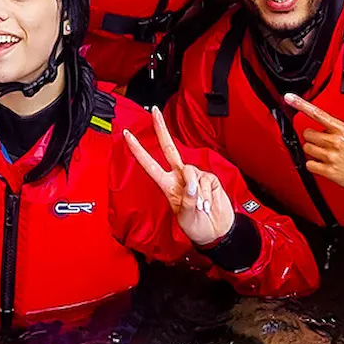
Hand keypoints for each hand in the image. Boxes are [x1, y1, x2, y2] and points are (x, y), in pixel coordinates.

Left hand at [123, 107, 233, 246]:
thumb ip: (187, 197)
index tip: (127, 135)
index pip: (149, 164)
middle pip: (169, 147)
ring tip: (200, 206)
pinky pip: (205, 180)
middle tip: (154, 111)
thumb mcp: (186, 216)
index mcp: (167, 185)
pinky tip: (208, 202)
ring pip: (191, 172)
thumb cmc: (197, 226)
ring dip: (197, 193)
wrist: (217, 232)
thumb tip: (192, 181)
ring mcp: (194, 177)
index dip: (138, 150)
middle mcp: (179, 177)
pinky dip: (207, 194)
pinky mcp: (210, 179)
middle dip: (161, 128)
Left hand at [285, 93, 343, 192]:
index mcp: (343, 130)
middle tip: (320, 141)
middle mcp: (335, 142)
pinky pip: (310, 165)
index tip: (290, 98)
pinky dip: (313, 164)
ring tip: (324, 153)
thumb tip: (326, 127)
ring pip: (307, 148)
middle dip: (312, 136)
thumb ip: (340, 129)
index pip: (318, 114)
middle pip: (308, 133)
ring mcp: (331, 157)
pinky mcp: (329, 172)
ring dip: (312, 150)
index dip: (301, 105)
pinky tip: (322, 163)